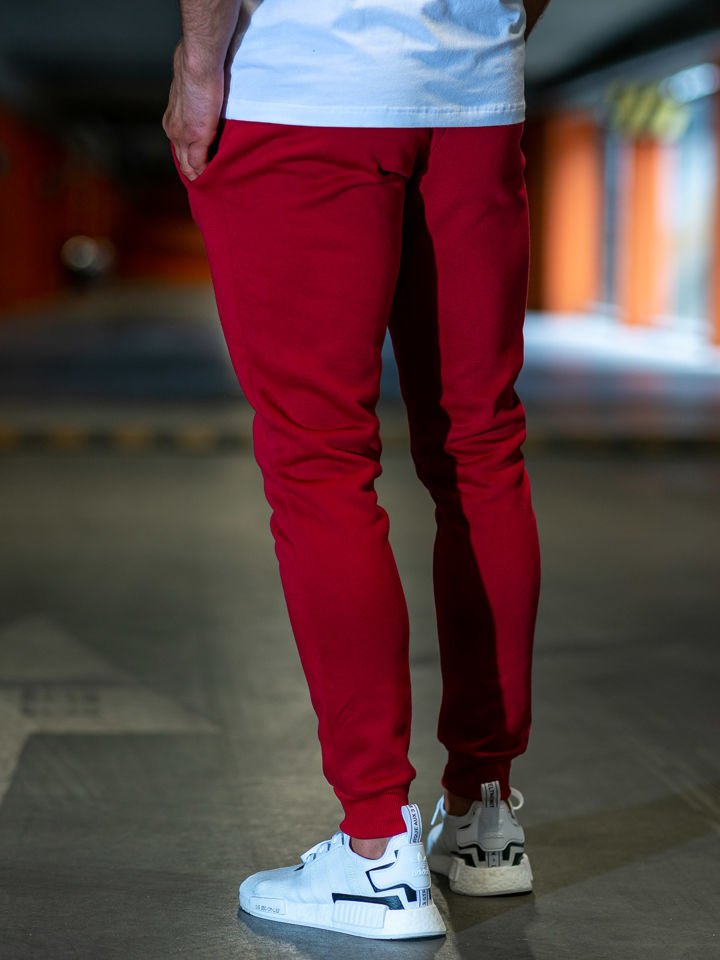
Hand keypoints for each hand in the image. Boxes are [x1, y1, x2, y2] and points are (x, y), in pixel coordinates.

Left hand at [162, 41, 224, 180]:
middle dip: (193, 173)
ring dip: (199, 176)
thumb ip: (195, 105)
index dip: (189, 161)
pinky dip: (206, 173)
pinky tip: (213, 180)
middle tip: (206, 185)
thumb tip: (204, 104)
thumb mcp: (191, 91)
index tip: (201, 171)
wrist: (198, 64)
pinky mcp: (196, 138)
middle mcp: (173, 130)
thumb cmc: (198, 69)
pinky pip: (199, 164)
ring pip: (188, 166)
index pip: (179, 149)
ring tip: (211, 185)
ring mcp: (182, 136)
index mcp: (172, 120)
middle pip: (181, 161)